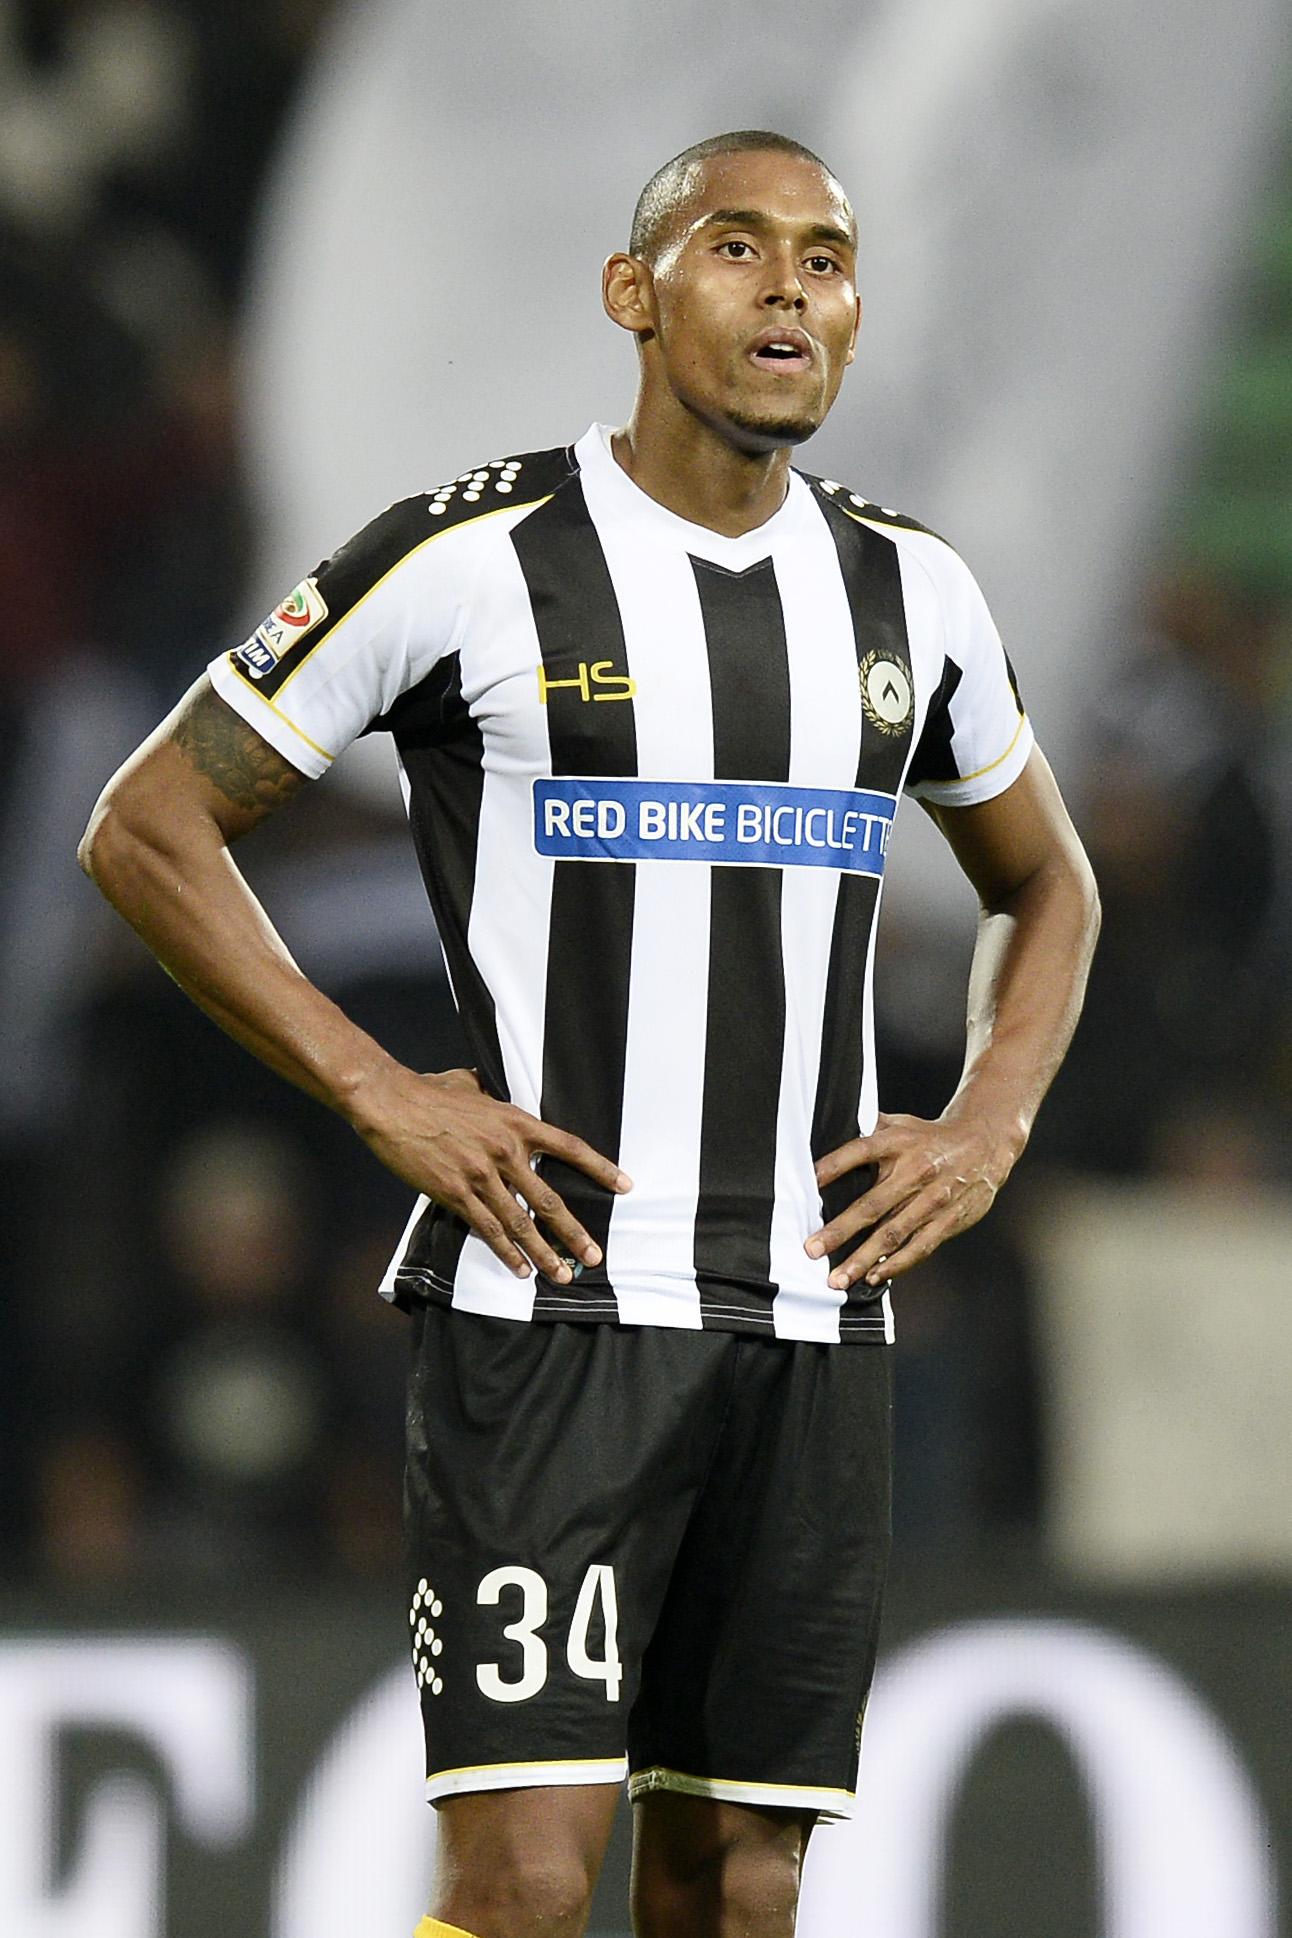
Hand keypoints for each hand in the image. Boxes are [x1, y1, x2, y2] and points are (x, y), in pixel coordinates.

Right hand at [352, 1065, 630, 1282]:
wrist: (392, 1103)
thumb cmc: (430, 1091)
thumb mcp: (473, 1085)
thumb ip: (492, 1097)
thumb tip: (492, 1091)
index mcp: (516, 1123)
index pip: (570, 1148)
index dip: (600, 1168)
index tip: (624, 1186)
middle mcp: (506, 1152)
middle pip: (549, 1199)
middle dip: (574, 1232)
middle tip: (594, 1256)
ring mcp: (481, 1176)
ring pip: (521, 1223)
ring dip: (544, 1253)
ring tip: (562, 1274)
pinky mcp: (455, 1193)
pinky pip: (488, 1229)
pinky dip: (506, 1253)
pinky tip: (520, 1270)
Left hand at [806, 1112, 1016, 1290]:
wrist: (984, 1144)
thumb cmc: (930, 1137)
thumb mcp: (900, 1123)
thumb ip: (867, 1127)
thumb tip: (828, 1125)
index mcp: (899, 1143)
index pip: (861, 1151)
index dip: (834, 1165)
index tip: (809, 1181)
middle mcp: (915, 1171)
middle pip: (872, 1204)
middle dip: (840, 1231)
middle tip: (812, 1250)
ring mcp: (933, 1199)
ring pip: (893, 1234)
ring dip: (863, 1259)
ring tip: (837, 1279)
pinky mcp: (948, 1221)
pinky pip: (919, 1247)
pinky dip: (896, 1264)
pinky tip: (874, 1276)